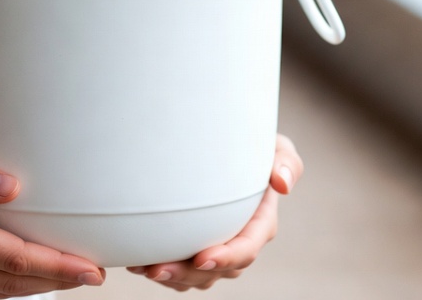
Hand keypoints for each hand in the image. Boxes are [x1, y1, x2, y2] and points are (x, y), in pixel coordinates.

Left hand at [126, 134, 303, 290]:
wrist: (231, 147)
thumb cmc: (255, 146)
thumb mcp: (276, 147)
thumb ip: (285, 161)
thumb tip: (282, 183)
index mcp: (260, 224)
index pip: (245, 248)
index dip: (226, 257)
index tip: (202, 258)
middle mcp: (239, 242)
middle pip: (216, 270)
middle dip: (187, 273)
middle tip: (156, 268)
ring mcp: (218, 248)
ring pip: (197, 275)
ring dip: (171, 276)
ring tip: (140, 268)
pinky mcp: (198, 247)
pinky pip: (183, 269)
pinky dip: (163, 269)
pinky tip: (137, 262)